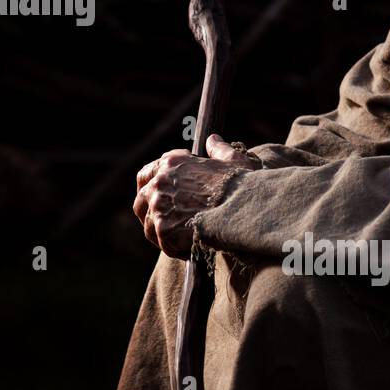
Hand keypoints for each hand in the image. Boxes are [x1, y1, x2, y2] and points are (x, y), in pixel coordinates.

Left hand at [132, 134, 259, 257]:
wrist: (247, 209)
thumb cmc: (243, 185)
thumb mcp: (233, 161)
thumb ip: (219, 149)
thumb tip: (212, 140)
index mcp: (171, 162)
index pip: (146, 174)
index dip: (152, 187)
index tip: (163, 196)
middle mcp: (159, 182)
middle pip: (141, 201)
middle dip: (151, 213)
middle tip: (168, 223)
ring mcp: (159, 206)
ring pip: (149, 225)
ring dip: (162, 233)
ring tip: (180, 240)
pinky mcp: (163, 230)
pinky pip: (163, 243)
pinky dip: (175, 249)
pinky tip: (190, 249)